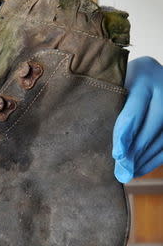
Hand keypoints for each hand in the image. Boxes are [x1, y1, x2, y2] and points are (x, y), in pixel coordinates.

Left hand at [113, 56, 162, 182]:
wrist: (149, 71)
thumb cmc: (120, 80)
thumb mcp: (113, 84)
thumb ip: (106, 103)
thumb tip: (90, 142)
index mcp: (142, 76)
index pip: (132, 112)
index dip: (124, 135)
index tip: (117, 155)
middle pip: (149, 128)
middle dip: (134, 153)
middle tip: (121, 172)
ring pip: (161, 137)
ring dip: (145, 159)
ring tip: (128, 174)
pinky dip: (155, 158)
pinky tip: (140, 169)